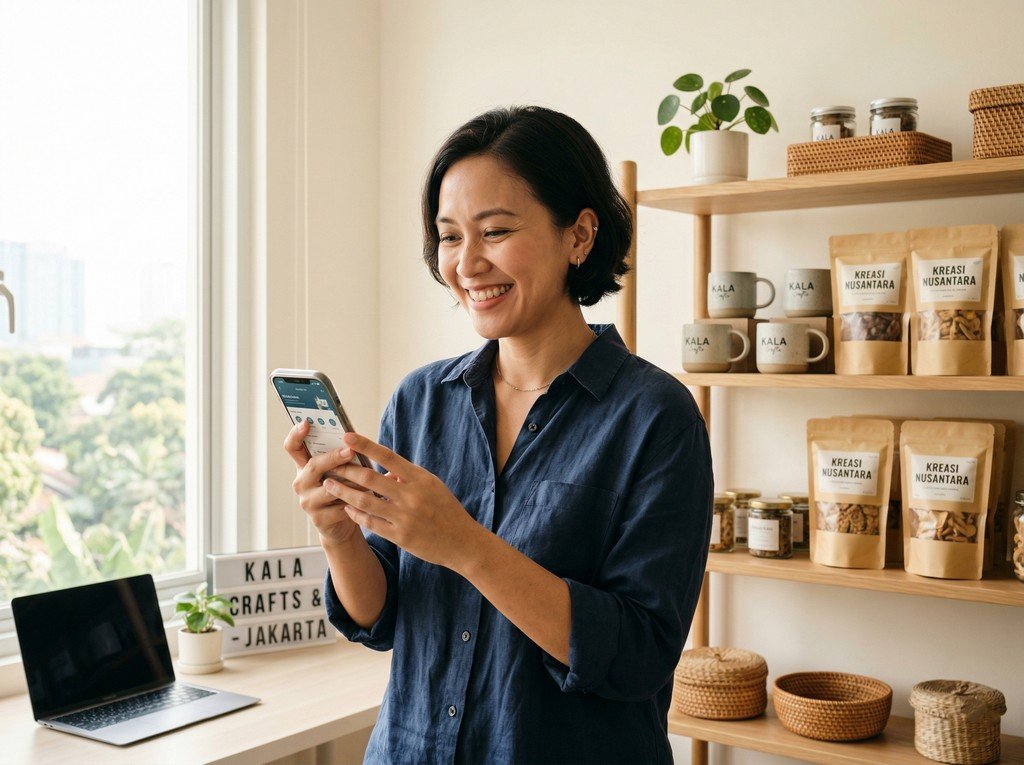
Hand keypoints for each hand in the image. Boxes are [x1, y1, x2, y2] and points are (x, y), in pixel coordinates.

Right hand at [283, 420, 371, 546]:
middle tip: (350, 451)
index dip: (296, 434)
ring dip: (351, 481)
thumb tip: (356, 438)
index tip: (306, 423)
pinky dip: (357, 501)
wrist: (342, 525)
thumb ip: (342, 456)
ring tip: (369, 477)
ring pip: (330, 488)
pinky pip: (341, 507)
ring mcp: (308, 502)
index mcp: (304, 466)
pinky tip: (370, 498)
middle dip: (333, 457)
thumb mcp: (340, 471)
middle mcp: (301, 483)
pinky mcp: (319, 519)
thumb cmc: (344, 489)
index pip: (292, 447)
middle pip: (313, 465)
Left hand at [323, 431, 482, 569]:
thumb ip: (407, 477)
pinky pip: (371, 522)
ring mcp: (405, 517)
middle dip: (346, 470)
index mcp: (420, 478)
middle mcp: (411, 496)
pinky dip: (356, 514)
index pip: (388, 456)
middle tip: (329, 465)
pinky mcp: (400, 536)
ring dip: (344, 492)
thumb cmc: (446, 510)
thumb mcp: (432, 486)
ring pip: (365, 501)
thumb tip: (383, 471)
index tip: (347, 436)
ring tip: (329, 485)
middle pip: (370, 478)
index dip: (366, 445)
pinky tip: (346, 508)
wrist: (462, 542)